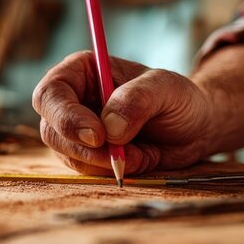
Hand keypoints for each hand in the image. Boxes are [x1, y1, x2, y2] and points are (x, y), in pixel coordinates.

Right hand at [32, 51, 216, 174]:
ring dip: (103, 162)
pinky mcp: (85, 156)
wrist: (192, 129)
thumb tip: (109, 127)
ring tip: (142, 152)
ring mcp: (75, 131)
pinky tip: (139, 159)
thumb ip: (138, 99)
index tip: (98, 135)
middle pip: (51, 129)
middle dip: (85, 148)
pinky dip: (112, 171)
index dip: (66, 116)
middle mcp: (71, 101)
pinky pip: (85, 171)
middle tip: (120, 155)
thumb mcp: (167, 89)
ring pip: (66, 155)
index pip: (50, 93)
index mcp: (81, 72)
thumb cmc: (178, 100)